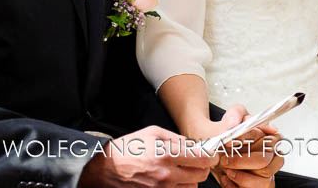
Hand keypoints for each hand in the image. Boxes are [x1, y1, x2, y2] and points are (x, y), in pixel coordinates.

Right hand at [79, 125, 216, 186]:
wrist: (107, 170)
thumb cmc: (128, 149)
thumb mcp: (153, 133)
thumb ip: (177, 139)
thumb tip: (194, 144)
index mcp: (167, 155)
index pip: (202, 159)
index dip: (210, 155)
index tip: (210, 153)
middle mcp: (167, 175)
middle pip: (201, 175)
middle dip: (202, 166)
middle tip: (196, 160)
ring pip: (192, 187)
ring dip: (191, 178)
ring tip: (180, 169)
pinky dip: (181, 186)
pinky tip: (173, 178)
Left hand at [211, 107, 282, 187]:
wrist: (223, 151)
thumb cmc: (233, 136)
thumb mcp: (233, 117)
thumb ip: (235, 114)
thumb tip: (234, 123)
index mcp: (271, 135)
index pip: (262, 136)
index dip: (243, 139)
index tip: (228, 141)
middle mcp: (274, 153)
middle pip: (263, 161)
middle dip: (240, 162)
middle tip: (225, 159)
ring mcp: (272, 171)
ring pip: (263, 180)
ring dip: (240, 176)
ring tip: (227, 170)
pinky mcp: (265, 185)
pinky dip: (237, 187)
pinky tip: (228, 179)